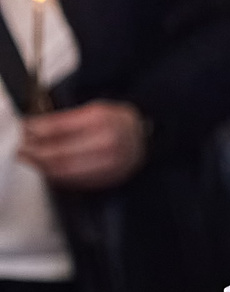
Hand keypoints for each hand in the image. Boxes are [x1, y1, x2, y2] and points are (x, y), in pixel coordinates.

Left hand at [18, 101, 146, 190]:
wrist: (145, 138)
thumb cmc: (117, 122)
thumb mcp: (93, 110)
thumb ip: (64, 119)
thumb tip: (33, 128)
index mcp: (102, 120)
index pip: (59, 127)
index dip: (36, 130)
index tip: (24, 129)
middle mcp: (107, 143)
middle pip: (59, 153)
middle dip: (36, 153)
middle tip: (23, 151)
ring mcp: (110, 164)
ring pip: (65, 171)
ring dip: (43, 167)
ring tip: (32, 161)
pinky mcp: (109, 179)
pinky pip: (76, 181)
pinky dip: (58, 176)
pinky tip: (49, 170)